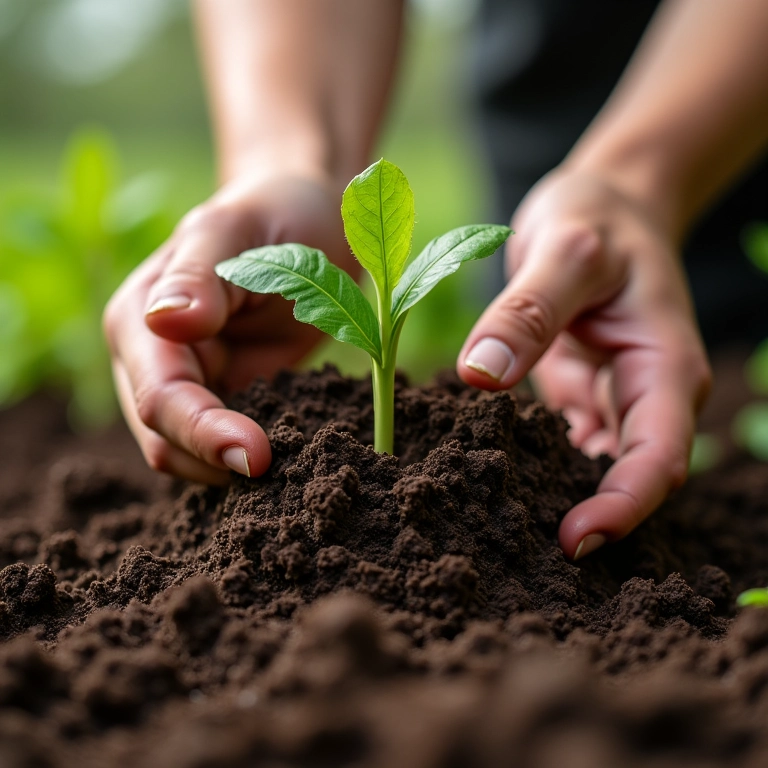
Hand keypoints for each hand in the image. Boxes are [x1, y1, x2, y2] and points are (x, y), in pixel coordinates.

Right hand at [104, 172, 351, 483]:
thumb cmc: (271, 213)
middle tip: (285, 476)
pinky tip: (295, 458)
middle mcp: (152, 361)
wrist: (305, 221)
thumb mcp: (236, 230)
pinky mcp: (230, 398)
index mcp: (139, 320)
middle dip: (218, 463)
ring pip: (194, 456)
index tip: (257, 456)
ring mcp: (191, 384)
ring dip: (234, 472)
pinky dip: (256, 459)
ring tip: (295, 471)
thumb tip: (164, 323)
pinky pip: (231, 446)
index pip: (159, 398)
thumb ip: (198, 276)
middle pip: (167, 441)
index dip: (202, 433)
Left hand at [457, 167, 710, 559]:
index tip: (572, 541)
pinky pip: (559, 447)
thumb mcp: (564, 252)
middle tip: (516, 556)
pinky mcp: (578, 399)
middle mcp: (643, 396)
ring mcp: (611, 401)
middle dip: (587, 522)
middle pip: (629, 481)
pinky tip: (488, 482)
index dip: (624, 506)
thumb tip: (480, 374)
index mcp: (664, 368)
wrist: (602, 206)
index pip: (659, 457)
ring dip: (556, 502)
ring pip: (593, 473)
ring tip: (495, 534)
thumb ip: (526, 312)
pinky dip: (532, 468)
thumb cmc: (596, 219)